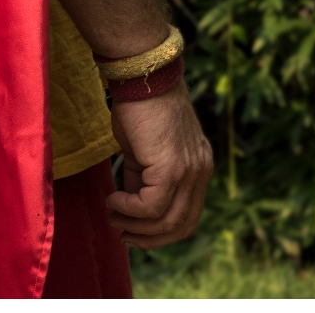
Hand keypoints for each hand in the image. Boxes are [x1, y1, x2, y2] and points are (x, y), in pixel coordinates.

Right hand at [106, 81, 213, 247]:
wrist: (142, 76)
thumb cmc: (138, 105)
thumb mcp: (142, 148)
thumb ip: (142, 176)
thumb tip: (130, 201)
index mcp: (198, 167)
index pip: (189, 214)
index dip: (161, 230)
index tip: (133, 230)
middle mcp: (201, 173)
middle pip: (182, 225)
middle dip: (150, 237)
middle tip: (122, 234)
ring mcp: (189, 172)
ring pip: (168, 220)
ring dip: (136, 225)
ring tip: (113, 217)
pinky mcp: (171, 168)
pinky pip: (151, 205)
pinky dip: (129, 209)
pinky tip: (113, 200)